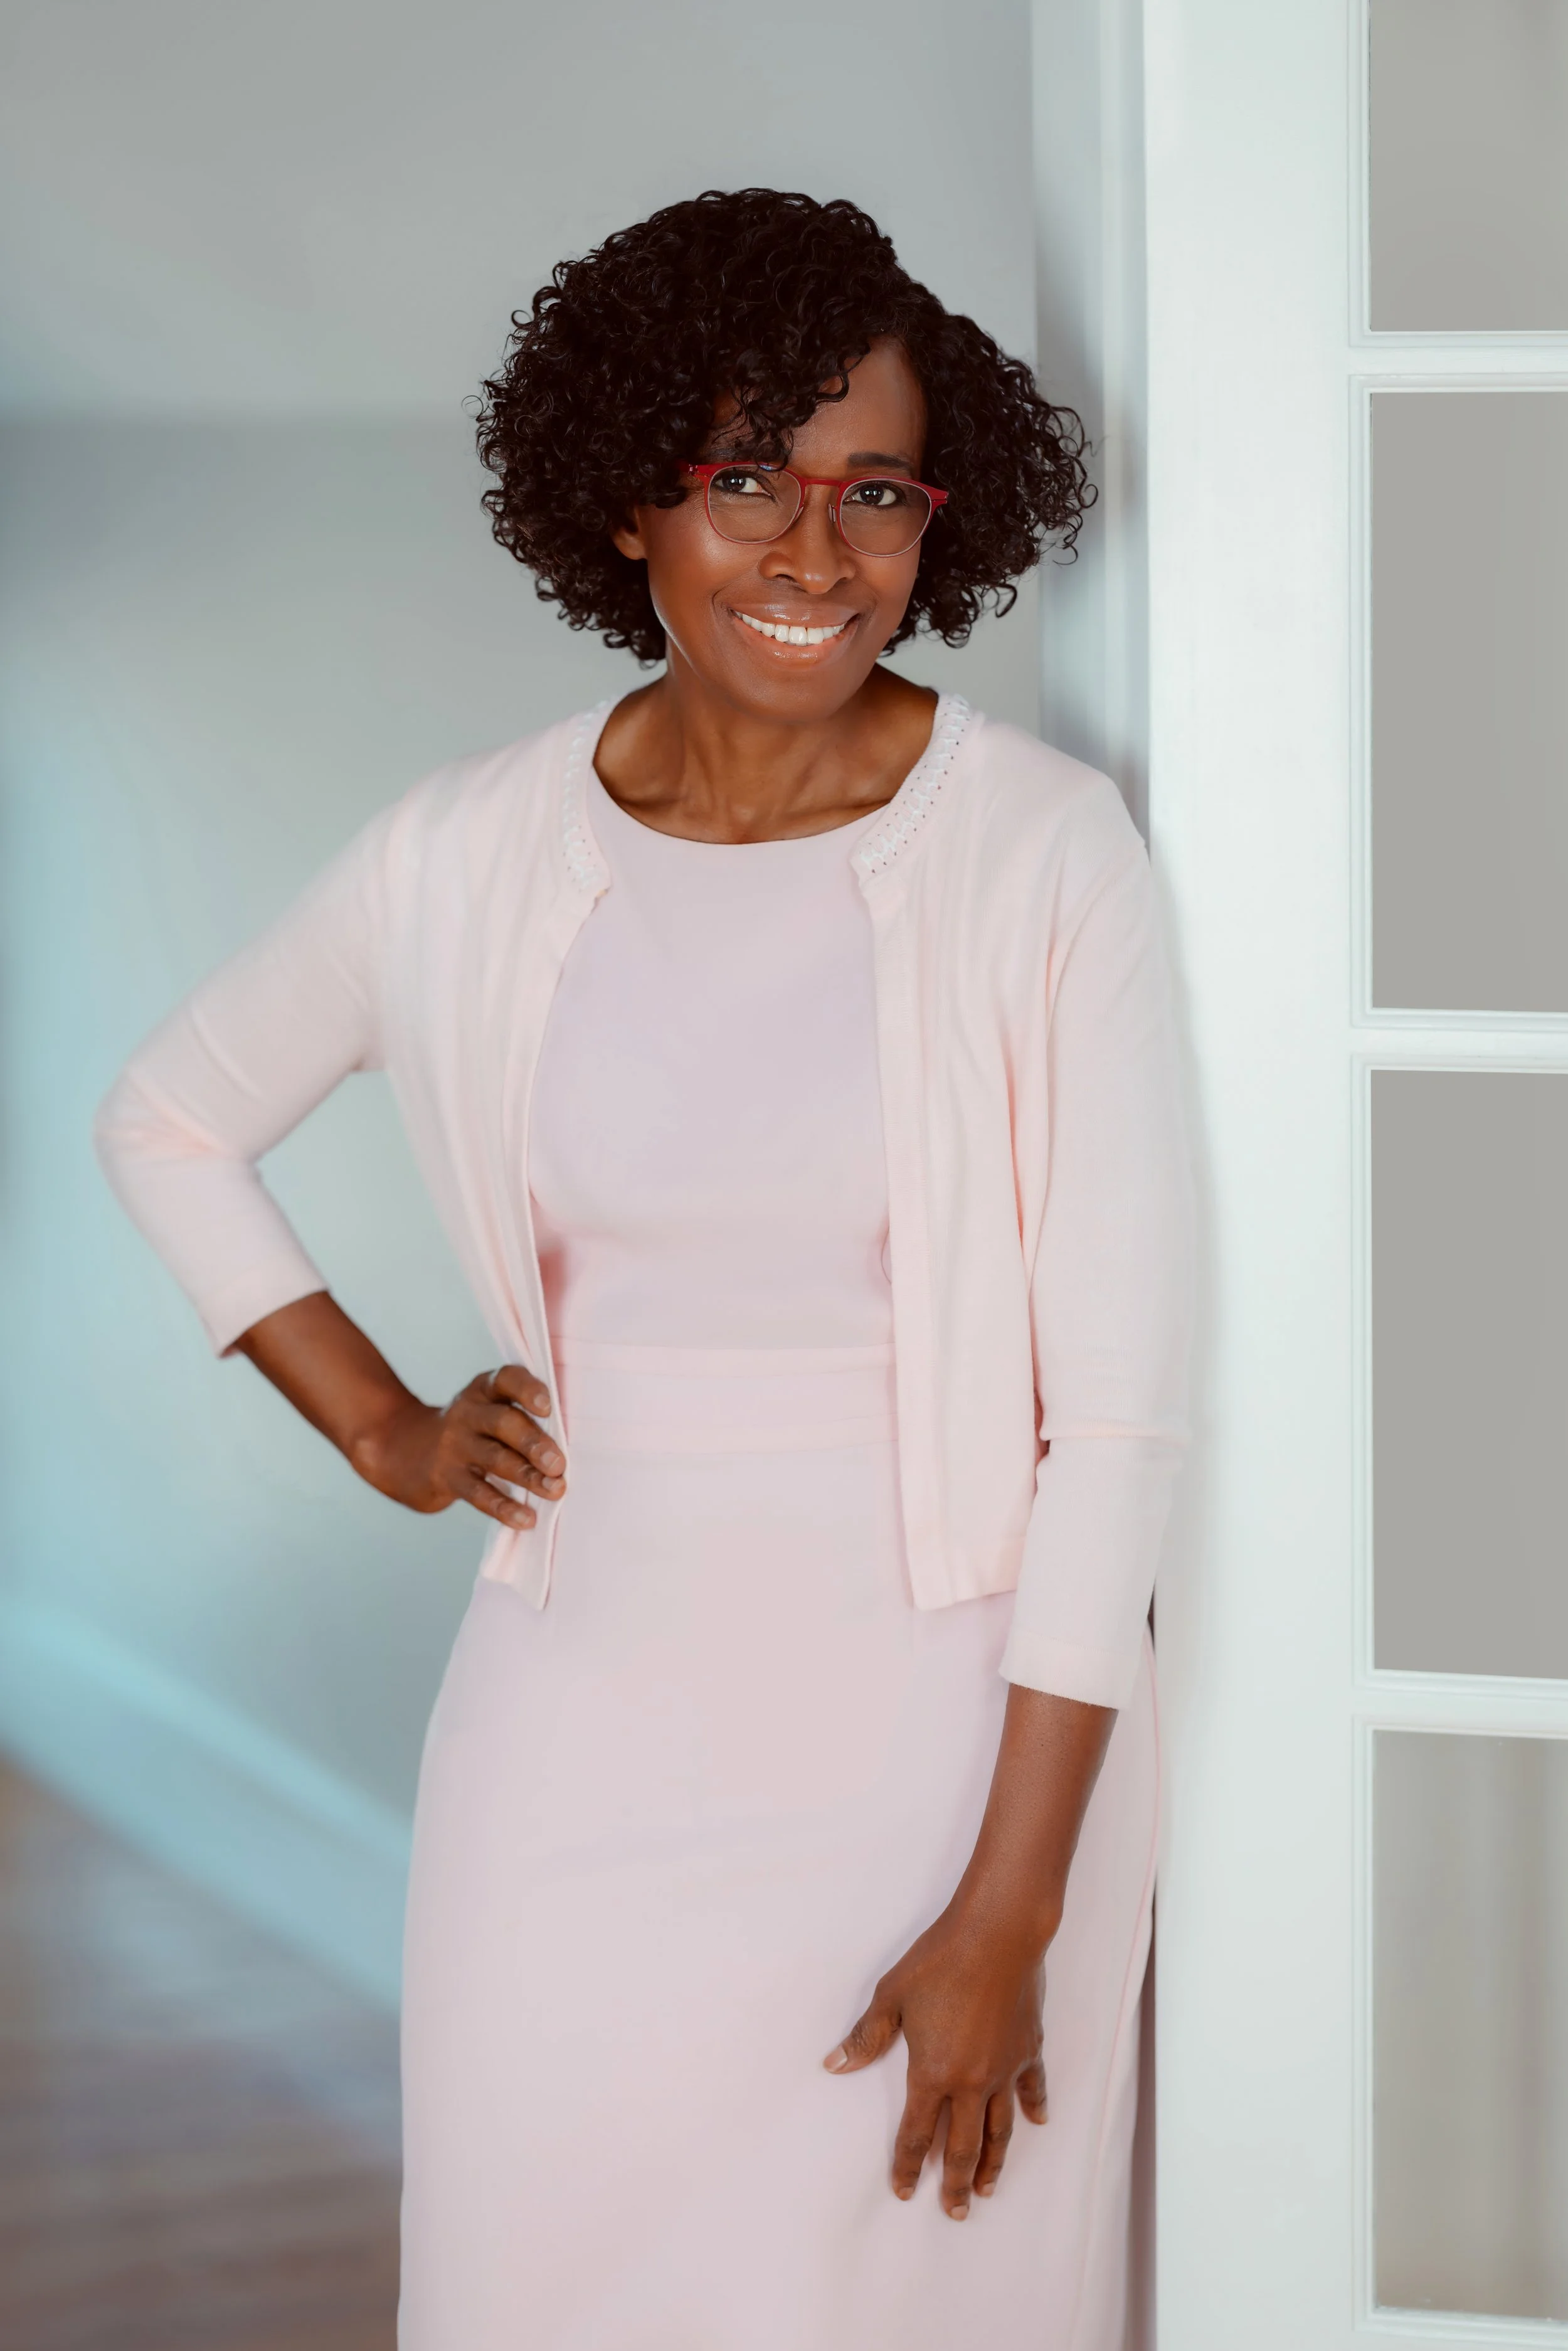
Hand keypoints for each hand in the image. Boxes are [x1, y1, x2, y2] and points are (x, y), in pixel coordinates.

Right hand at [350, 1362, 564, 1530]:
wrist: (404, 1449)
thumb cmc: (471, 1430)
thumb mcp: (487, 1410)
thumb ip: (521, 1419)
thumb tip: (567, 1450)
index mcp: (484, 1390)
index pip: (506, 1379)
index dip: (527, 1390)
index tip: (548, 1407)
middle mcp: (468, 1413)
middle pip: (503, 1422)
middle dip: (534, 1443)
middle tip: (559, 1464)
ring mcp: (455, 1445)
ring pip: (494, 1458)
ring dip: (526, 1475)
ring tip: (555, 1490)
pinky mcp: (447, 1477)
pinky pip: (478, 1493)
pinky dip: (503, 1507)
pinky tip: (525, 1519)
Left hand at [823, 1900, 1048, 2218]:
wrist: (998, 1934)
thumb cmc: (940, 1960)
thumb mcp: (892, 1996)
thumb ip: (867, 2037)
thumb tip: (835, 2065)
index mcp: (934, 2073)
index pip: (916, 2132)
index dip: (907, 2164)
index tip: (902, 2191)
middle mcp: (972, 2082)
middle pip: (962, 2145)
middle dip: (954, 2182)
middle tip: (954, 2212)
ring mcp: (1005, 2069)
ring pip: (999, 2129)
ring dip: (992, 2162)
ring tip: (987, 2187)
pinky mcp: (1029, 2049)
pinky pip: (1031, 2088)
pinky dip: (1034, 2107)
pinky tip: (1037, 2123)